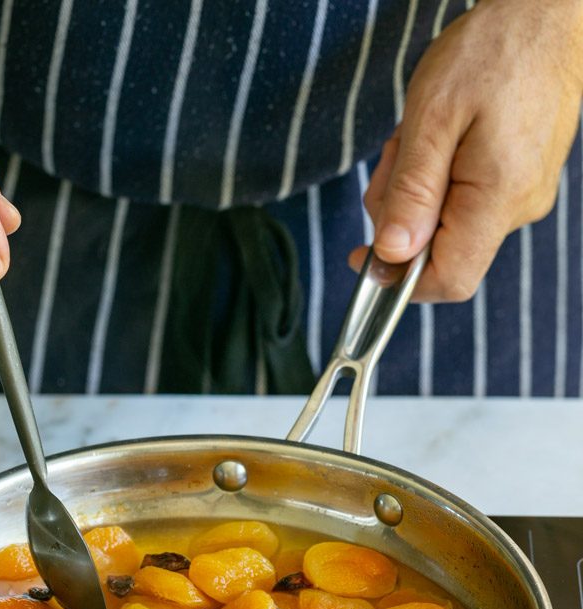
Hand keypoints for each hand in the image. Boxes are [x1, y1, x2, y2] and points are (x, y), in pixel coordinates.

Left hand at [349, 0, 582, 301]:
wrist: (544, 12)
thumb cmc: (490, 52)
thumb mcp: (431, 119)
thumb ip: (410, 193)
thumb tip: (390, 255)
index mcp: (499, 197)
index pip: (450, 279)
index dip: (401, 282)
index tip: (363, 258)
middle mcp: (519, 208)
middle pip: (440, 252)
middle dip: (401, 217)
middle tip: (396, 157)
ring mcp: (524, 196)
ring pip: (447, 225)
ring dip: (416, 190)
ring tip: (420, 136)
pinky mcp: (520, 182)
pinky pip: (464, 202)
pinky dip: (438, 177)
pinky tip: (441, 138)